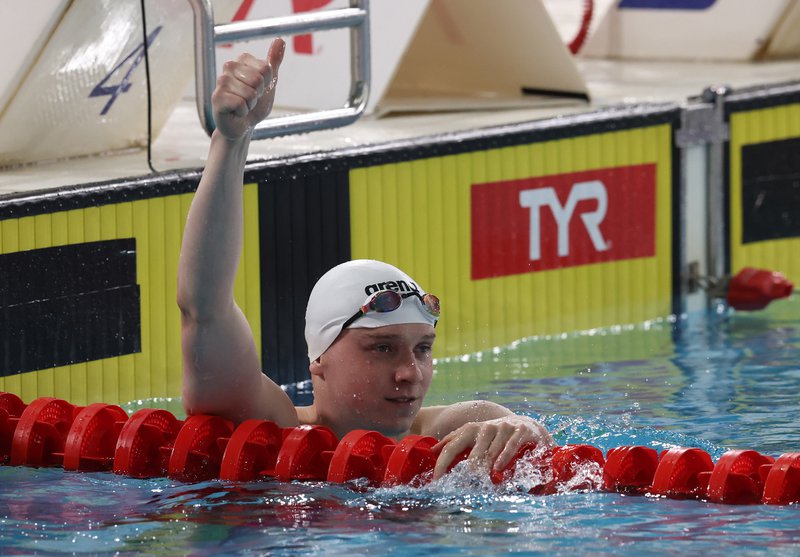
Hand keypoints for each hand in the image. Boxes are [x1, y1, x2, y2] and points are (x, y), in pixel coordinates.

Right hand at [211, 38, 285, 139]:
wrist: (243, 126)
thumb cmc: (255, 104)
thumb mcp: (269, 82)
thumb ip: (274, 62)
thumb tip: (280, 40)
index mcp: (242, 60)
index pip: (266, 68)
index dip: (267, 84)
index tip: (259, 89)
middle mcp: (229, 66)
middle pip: (258, 79)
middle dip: (258, 94)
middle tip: (250, 99)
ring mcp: (221, 81)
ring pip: (250, 93)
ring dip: (250, 104)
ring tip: (243, 105)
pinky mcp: (217, 97)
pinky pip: (240, 104)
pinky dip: (243, 112)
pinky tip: (236, 112)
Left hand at [431, 415, 554, 479]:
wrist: (527, 425)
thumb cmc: (495, 434)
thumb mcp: (474, 435)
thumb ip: (455, 441)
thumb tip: (432, 450)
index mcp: (471, 429)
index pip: (452, 446)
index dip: (442, 463)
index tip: (436, 480)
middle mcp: (486, 427)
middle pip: (472, 453)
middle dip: (466, 471)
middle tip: (462, 486)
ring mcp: (503, 428)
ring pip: (491, 452)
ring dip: (486, 468)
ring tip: (480, 481)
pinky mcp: (520, 431)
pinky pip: (510, 446)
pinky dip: (504, 457)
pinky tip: (498, 468)